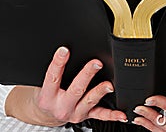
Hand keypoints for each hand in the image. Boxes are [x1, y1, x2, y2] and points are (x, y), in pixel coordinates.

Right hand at [6, 47, 126, 125]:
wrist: (47, 117)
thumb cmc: (49, 96)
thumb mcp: (45, 85)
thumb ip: (55, 71)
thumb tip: (63, 50)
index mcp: (48, 97)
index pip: (53, 78)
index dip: (58, 63)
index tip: (64, 50)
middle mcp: (62, 106)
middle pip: (75, 90)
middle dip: (86, 75)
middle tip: (96, 63)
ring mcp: (75, 113)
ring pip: (89, 101)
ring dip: (100, 92)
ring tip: (108, 85)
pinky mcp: (86, 117)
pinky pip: (100, 115)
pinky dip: (111, 115)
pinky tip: (120, 113)